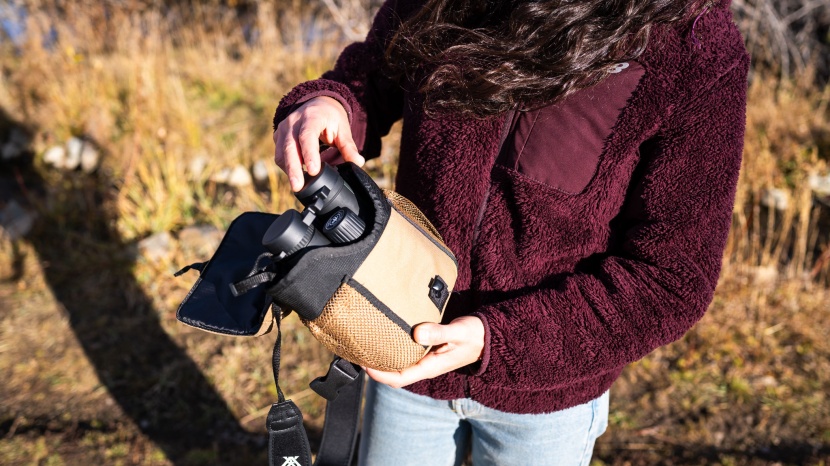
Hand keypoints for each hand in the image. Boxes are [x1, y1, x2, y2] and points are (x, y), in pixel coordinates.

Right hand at [273, 96, 364, 191]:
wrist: (316, 103)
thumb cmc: (330, 117)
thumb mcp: (343, 128)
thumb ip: (349, 146)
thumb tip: (358, 163)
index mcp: (312, 117)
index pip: (308, 136)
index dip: (309, 154)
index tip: (313, 171)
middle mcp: (294, 121)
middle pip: (290, 146)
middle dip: (293, 168)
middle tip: (297, 186)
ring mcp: (284, 128)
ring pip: (281, 152)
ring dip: (288, 170)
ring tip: (298, 186)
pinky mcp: (278, 136)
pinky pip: (279, 155)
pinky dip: (286, 167)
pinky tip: (295, 176)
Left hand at [364, 316, 484, 388]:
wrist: (487, 336)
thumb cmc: (474, 334)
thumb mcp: (458, 332)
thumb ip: (439, 332)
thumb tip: (417, 333)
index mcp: (430, 367)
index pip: (399, 377)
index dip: (379, 374)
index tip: (363, 364)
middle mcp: (425, 366)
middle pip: (394, 374)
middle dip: (375, 367)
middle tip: (356, 352)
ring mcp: (426, 360)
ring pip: (398, 365)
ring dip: (382, 359)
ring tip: (364, 345)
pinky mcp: (426, 351)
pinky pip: (405, 355)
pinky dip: (392, 350)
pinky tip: (382, 339)